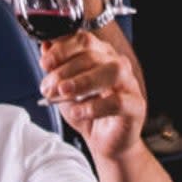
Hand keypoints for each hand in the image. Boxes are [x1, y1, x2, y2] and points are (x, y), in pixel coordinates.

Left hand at [40, 31, 145, 159]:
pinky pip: (118, 101)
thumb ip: (56, 67)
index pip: (84, 40)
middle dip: (65, 71)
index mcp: (101, 54)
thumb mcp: (64, 88)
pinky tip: (78, 112)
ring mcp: (129, 84)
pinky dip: (94, 106)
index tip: (45, 64)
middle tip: (48, 88)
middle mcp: (118, 64)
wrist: (104, 141)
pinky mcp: (136, 106)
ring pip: (112, 71)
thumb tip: (46, 47)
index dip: (63, 49)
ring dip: (83, 81)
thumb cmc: (86, 110)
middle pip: (93, 56)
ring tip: (63, 92)